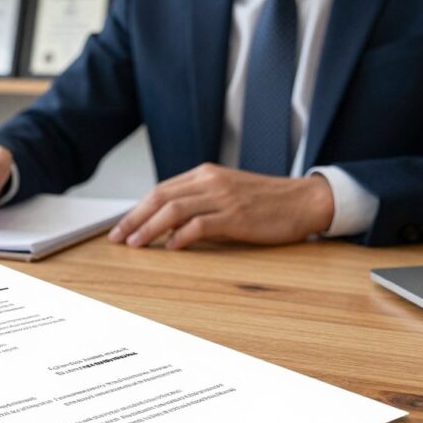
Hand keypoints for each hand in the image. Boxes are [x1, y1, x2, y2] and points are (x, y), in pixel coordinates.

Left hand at [108, 163, 334, 248]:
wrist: (304, 201)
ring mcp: (223, 198)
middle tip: (117, 238)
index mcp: (205, 174)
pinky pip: (198, 226)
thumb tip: (168, 225)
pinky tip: (170, 248)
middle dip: (133, 219)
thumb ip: (199, 202)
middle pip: (160, 197)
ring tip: (135, 245)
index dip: (137, 209)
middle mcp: (210, 181)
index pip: (161, 189)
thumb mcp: (227, 193)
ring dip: (149, 229)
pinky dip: (179, 238)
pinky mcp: (236, 217)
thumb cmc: (267, 202)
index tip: (121, 226)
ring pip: (173, 210)